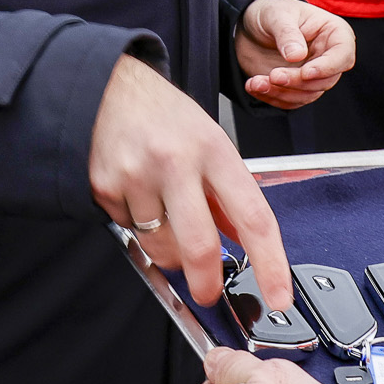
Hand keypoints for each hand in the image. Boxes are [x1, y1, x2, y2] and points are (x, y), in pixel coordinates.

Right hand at [89, 55, 290, 307]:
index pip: (253, 216)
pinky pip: (128, 230)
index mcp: (213, 148)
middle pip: (200, 246)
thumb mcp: (208, 140)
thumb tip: (244, 241)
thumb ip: (227, 192)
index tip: (279, 296)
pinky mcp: (104, 187)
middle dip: (207, 284)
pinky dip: (135, 224)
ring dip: (167, 249)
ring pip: (160, 246)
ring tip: (162, 214)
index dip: (270, 263)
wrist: (105, 86)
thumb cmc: (163, 114)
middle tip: (208, 293)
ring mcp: (137, 175)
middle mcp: (176, 161)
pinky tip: (134, 192)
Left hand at [235, 0, 354, 108]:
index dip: (328, 67)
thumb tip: (297, 56)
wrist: (250, 25)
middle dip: (297, 82)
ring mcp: (312, 74)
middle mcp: (327, 57)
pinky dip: (272, 97)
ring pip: (308, 94)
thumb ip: (287, 34)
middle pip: (324, 80)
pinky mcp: (296, 87)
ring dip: (282, 93)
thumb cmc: (271, 11)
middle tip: (273, 75)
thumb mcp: (276, 15)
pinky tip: (254, 86)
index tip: (305, 72)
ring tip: (256, 82)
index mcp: (334, 33)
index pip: (343, 54)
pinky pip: (291, 101)